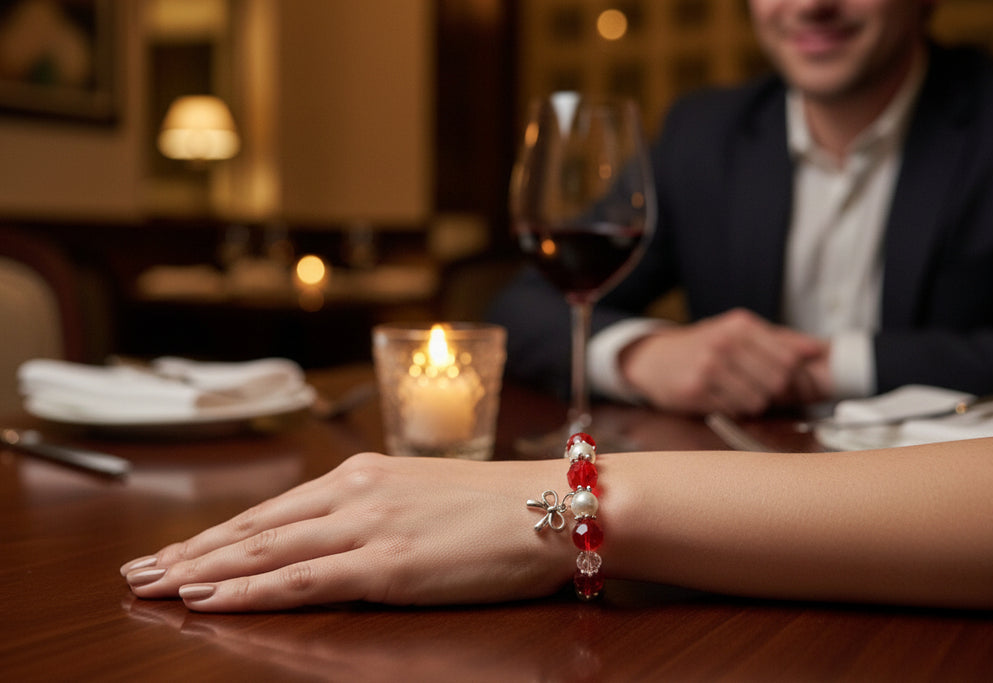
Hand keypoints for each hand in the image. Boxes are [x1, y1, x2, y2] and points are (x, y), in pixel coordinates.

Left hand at [121, 454, 571, 610]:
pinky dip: (248, 592)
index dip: (218, 533)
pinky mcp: (387, 563)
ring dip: (204, 571)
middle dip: (192, 552)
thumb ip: (377, 509)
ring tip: (154, 587)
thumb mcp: (426, 495)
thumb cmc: (500, 504)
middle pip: (255, 528)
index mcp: (364, 474)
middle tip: (138, 571)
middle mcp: (355, 493)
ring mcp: (368, 527)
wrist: (556, 503)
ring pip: (264, 552)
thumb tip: (338, 532)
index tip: (176, 549)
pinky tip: (210, 600)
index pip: (274, 509)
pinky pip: (301, 580)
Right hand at [619, 308, 828, 415]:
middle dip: (774, 390)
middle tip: (760, 388)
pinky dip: (733, 408)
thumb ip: (780, 339)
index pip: (790, 357)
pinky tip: (720, 397)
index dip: (794, 374)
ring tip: (738, 392)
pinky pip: (734, 410)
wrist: (653, 359)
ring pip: (758, 399)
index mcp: (740, 325)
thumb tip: (819, 349)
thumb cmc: (702, 345)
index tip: (785, 378)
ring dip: (754, 402)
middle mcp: (724, 343)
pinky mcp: (695, 391)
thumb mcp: (737, 332)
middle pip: (777, 380)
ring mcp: (708, 367)